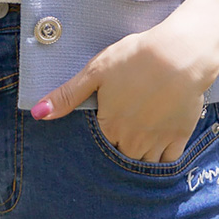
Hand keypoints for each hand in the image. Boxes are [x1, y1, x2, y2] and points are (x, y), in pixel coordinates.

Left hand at [30, 10, 218, 163]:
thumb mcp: (96, 71)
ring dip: (139, 155)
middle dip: (119, 148)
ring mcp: (158, 140)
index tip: (105, 124)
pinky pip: (169, 161)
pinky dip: (163, 158)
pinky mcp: (180, 135)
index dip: (100, 135)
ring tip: (139, 138)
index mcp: (110, 126)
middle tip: (122, 130)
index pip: (98, 146)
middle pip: (121, 156)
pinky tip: (160, 144)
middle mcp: (132, 141)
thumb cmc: (136, 58)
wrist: (180, 54)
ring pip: (144, 163)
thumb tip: (37, 114)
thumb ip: (67, 96)